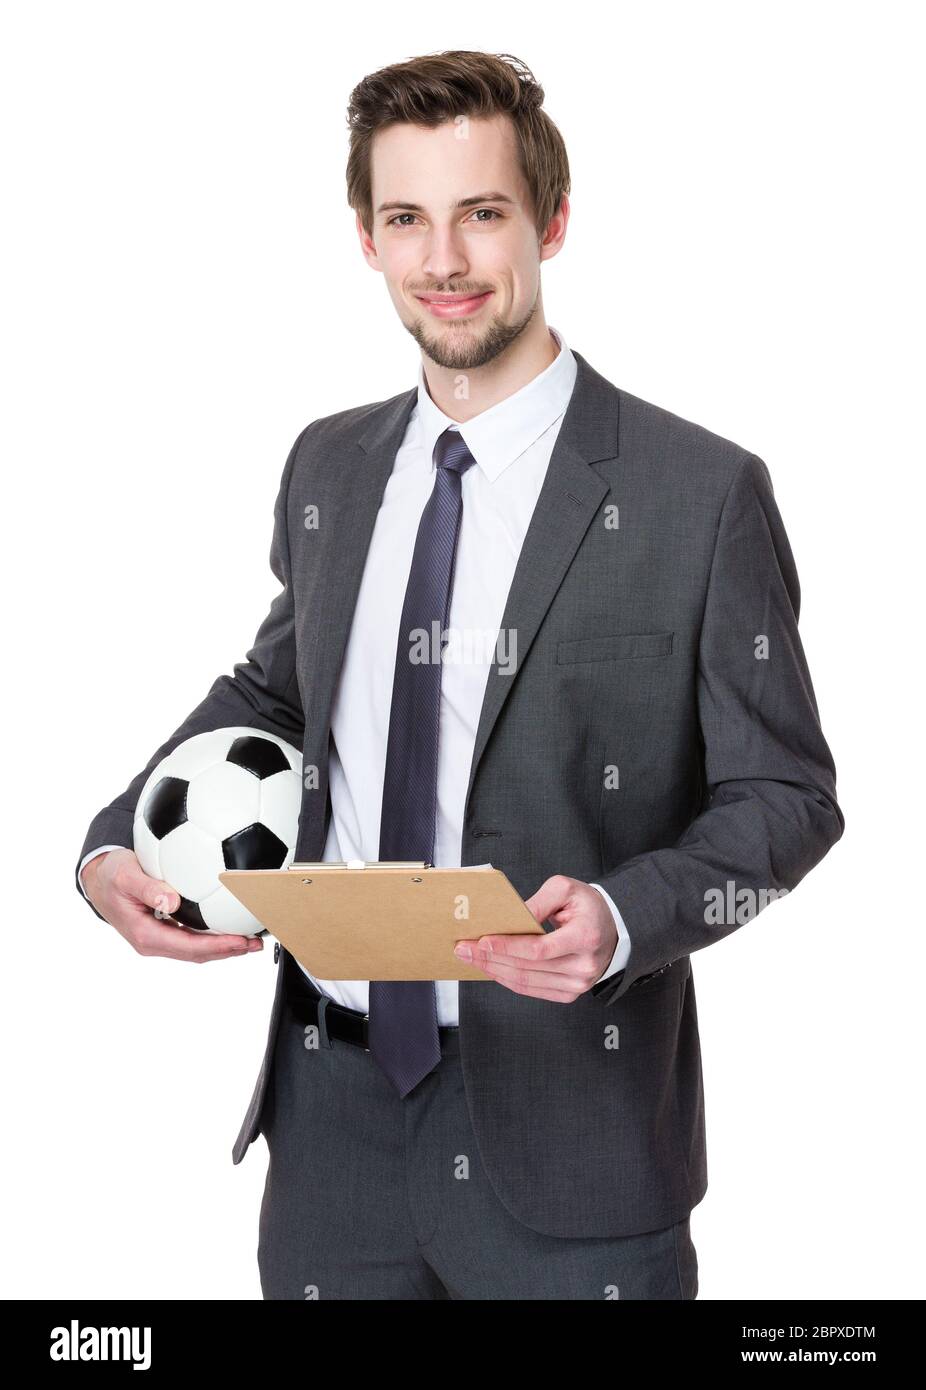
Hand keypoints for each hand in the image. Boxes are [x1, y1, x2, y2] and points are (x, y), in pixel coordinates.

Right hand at [81, 848, 263, 962]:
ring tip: (252, 939)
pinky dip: (214, 935)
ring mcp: (159, 938)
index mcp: (145, 934)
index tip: (241, 941)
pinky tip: (231, 924)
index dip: (217, 947)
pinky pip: (193, 937)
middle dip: (228, 951)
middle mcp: (154, 941)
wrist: (98, 880)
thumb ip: (147, 887)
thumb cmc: (111, 875)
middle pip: (197, 953)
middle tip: (256, 943)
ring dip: (225, 946)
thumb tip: (171, 900)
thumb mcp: (124, 875)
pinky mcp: (165, 930)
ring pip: (197, 948)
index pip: (188, 947)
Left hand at [452, 874, 617, 1001]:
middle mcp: (583, 966)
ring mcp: (577, 985)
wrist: (612, 929)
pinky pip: (532, 990)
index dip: (507, 947)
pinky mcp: (569, 994)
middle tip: (464, 948)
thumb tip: (510, 918)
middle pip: (527, 968)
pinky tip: (491, 968)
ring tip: (471, 958)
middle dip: (490, 958)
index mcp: (585, 938)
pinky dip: (507, 980)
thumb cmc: (587, 907)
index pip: (539, 949)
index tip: (482, 941)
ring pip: (526, 982)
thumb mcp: (565, 889)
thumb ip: (537, 902)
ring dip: (494, 971)